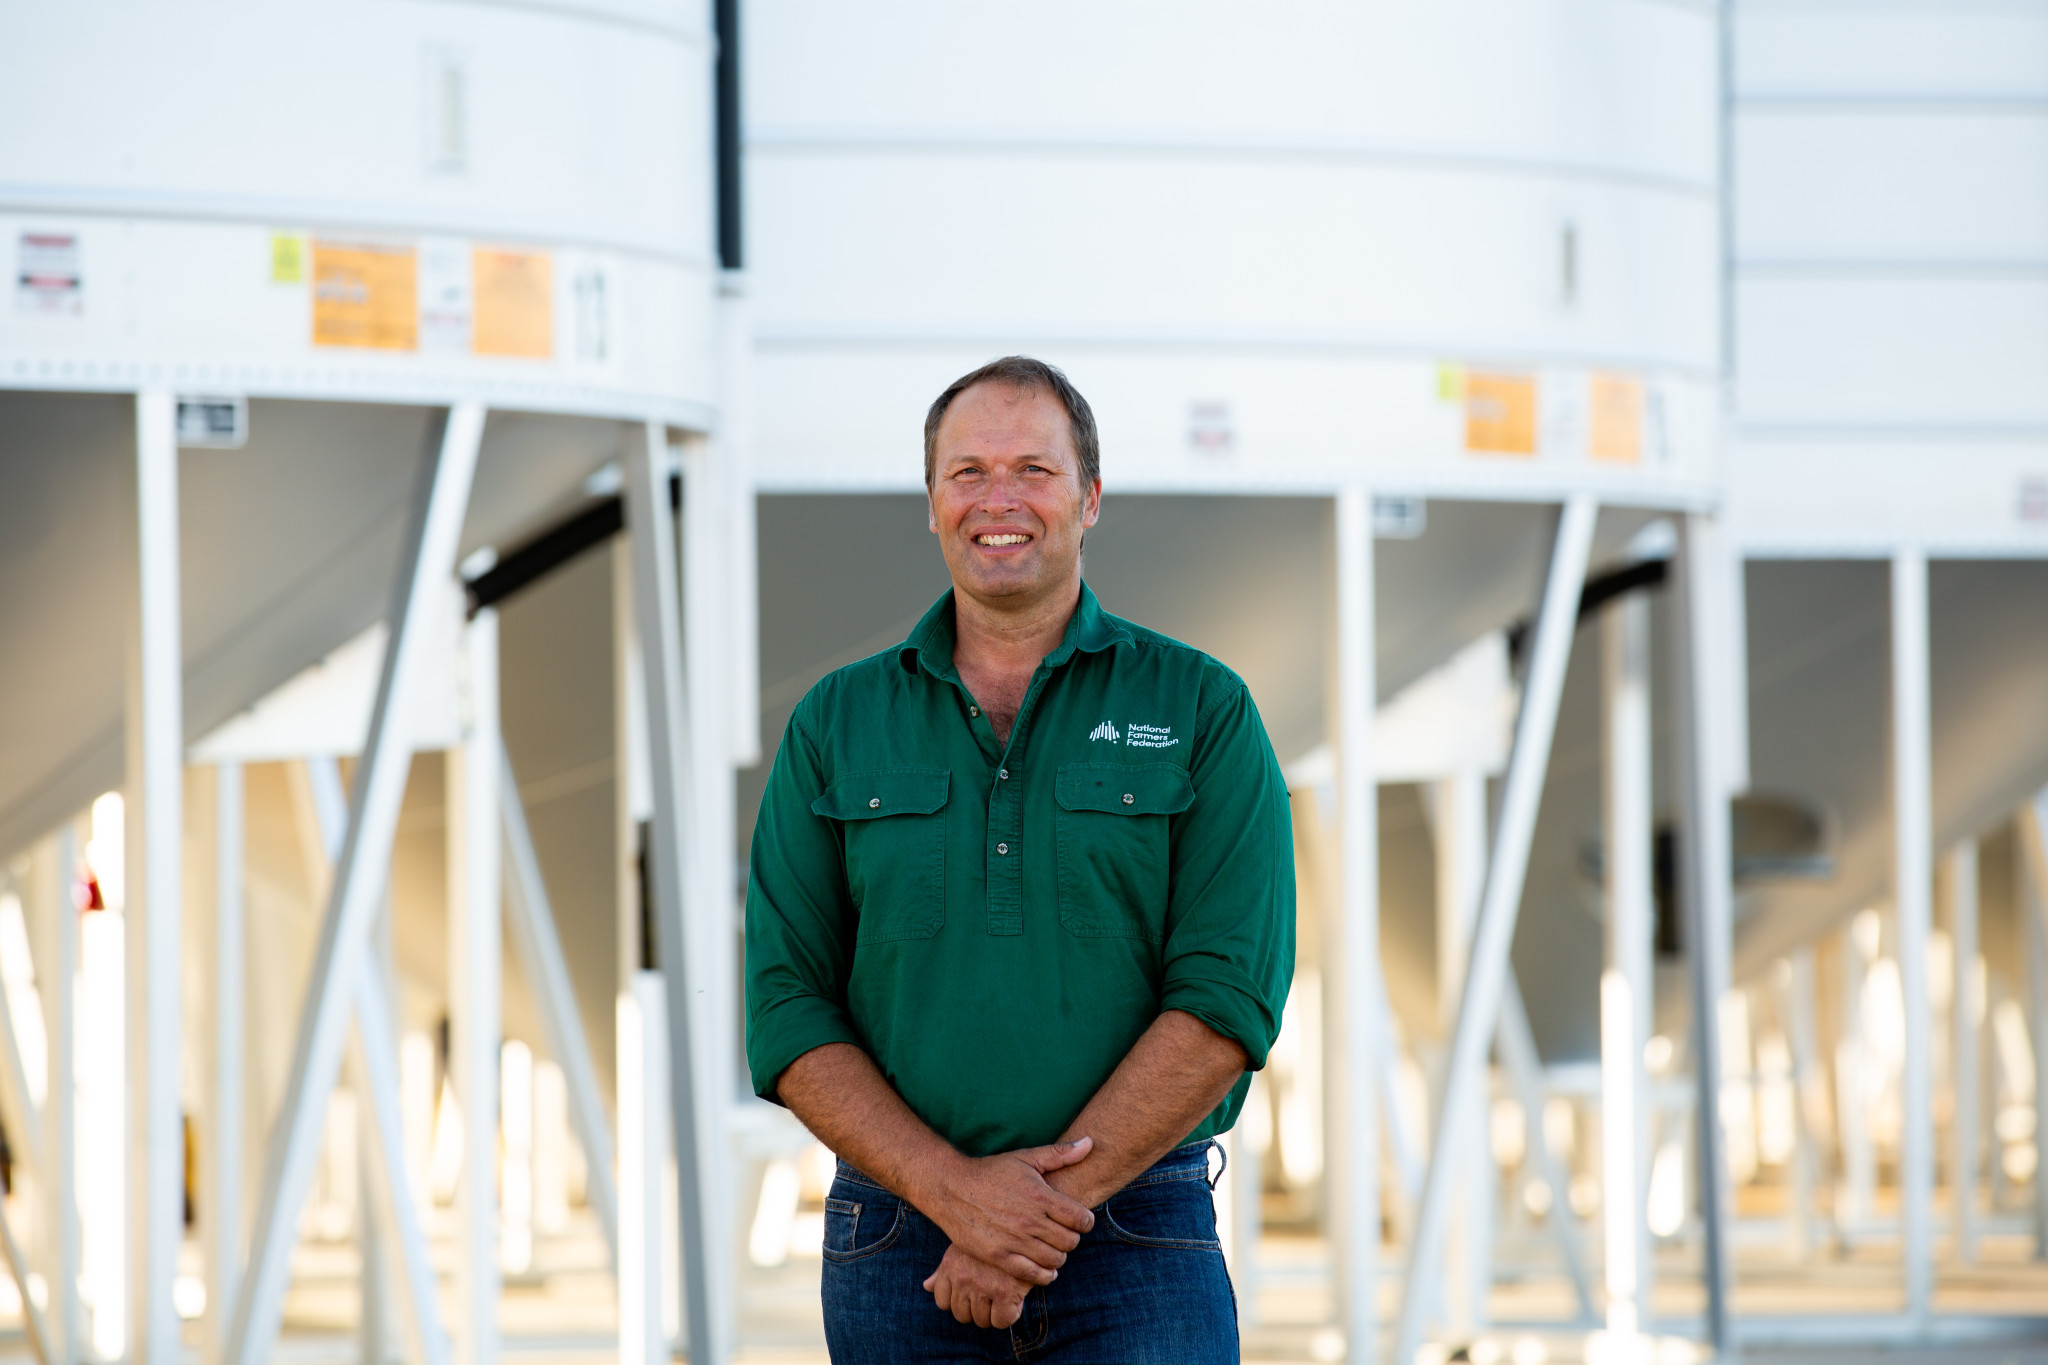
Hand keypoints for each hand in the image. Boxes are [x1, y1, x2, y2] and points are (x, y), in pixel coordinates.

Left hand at [923, 1242, 1034, 1328]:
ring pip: (982, 1320)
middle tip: (992, 1294)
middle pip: (962, 1315)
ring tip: (1005, 1292)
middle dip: (977, 1309)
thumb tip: (926, 1286)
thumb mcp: (964, 1246)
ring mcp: (983, 1286)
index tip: (974, 1292)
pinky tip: (1016, 1297)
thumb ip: (944, 1269)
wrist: (1024, 1228)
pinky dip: (1010, 1314)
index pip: (942, 1302)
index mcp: (950, 1266)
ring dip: (994, 1312)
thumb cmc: (993, 1238)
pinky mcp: (1005, 1293)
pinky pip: (1002, 1321)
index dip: (959, 1301)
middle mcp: (963, 1278)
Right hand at [925, 1137, 1095, 1283]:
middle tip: (1064, 1235)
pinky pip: (1032, 1274)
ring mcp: (1014, 1240)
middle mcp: (1030, 1220)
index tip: (1078, 1220)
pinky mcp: (999, 1256)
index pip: (1081, 1219)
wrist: (951, 1188)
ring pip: (1055, 1260)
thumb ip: (1059, 1153)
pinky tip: (1044, 1269)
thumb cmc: (991, 1172)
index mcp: (1040, 1196)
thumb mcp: (1025, 1158)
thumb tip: (1090, 1142)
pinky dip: (1044, 1275)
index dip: (1085, 1221)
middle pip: (1071, 1242)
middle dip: (1072, 1239)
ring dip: (1058, 1256)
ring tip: (1052, 1249)